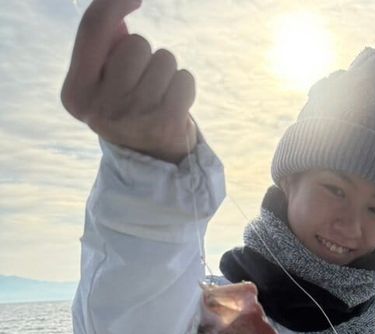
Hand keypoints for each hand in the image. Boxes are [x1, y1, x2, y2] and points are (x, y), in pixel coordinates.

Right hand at [61, 0, 196, 163]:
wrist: (154, 163)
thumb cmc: (128, 110)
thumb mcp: (104, 81)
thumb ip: (104, 44)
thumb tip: (121, 5)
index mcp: (75, 93)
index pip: (93, 29)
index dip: (114, 3)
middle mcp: (100, 108)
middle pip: (135, 43)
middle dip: (146, 54)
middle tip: (143, 84)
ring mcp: (133, 117)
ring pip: (164, 59)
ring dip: (167, 72)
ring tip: (159, 97)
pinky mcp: (165, 124)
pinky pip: (185, 79)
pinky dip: (185, 86)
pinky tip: (175, 106)